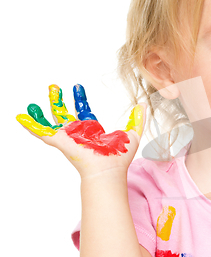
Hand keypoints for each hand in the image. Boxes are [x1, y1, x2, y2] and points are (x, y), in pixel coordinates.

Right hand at [16, 84, 144, 177]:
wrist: (108, 169)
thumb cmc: (119, 157)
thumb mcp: (132, 134)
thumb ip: (137, 120)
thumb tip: (142, 105)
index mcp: (92, 131)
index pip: (84, 111)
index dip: (80, 99)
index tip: (77, 87)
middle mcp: (78, 133)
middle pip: (64, 114)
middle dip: (58, 100)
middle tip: (54, 87)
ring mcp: (68, 137)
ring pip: (51, 121)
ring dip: (42, 111)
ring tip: (33, 103)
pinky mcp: (60, 141)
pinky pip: (42, 132)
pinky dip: (31, 125)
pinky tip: (21, 117)